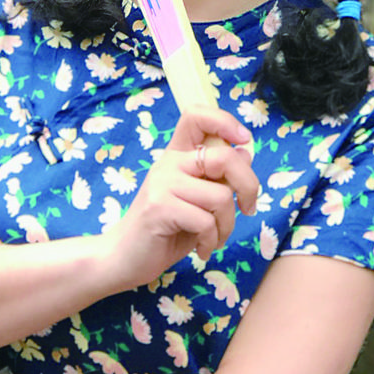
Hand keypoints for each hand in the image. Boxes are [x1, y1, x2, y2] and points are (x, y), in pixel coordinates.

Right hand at [102, 108, 259, 289]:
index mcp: (177, 155)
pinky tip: (201, 249)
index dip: (225, 121)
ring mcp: (162, 183)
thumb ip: (218, 178)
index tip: (243, 141)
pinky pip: (206, 221)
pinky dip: (211, 240)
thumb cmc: (166, 230)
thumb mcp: (198, 201)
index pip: (196, 116)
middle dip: (248, 186)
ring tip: (214, 238)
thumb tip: (246, 153)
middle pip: (225, 157)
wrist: (124, 258)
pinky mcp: (160, 208)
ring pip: (221, 196)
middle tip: (248, 208)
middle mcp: (169, 163)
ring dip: (227, 225)